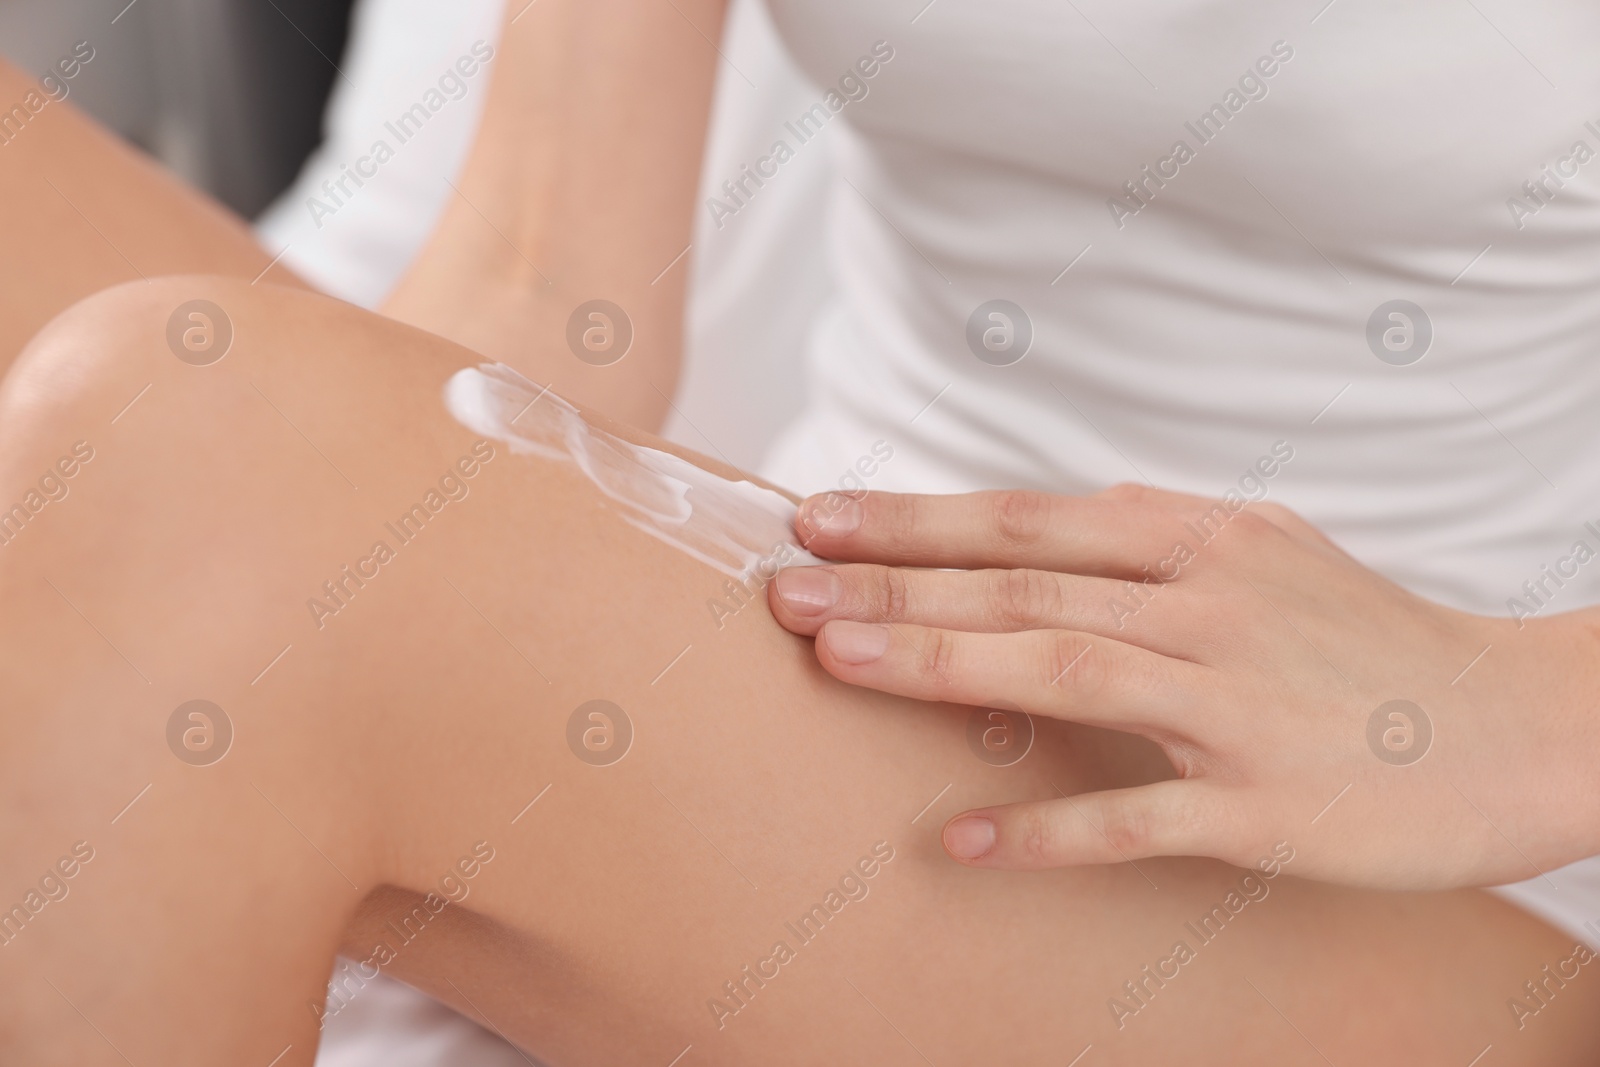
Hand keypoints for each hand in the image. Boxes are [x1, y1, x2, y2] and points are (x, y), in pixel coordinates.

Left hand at [768, 486, 1599, 889]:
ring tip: (836, 661)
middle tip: (788, 589)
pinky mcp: (1262, 804)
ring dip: (940, 661)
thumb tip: (1043, 534)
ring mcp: (1234, 703)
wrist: (1521, 723)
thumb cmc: (1375, 641)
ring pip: (1062, 667)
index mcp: (1203, 539)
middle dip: (894, 585)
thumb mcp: (1266, 553)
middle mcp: (1209, 605)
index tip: (819, 516)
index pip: (1031, 518)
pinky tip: (960, 836)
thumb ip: (1154, 542)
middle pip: (1024, 584)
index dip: (918, 518)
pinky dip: (1042, 828)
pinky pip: (1134, 816)